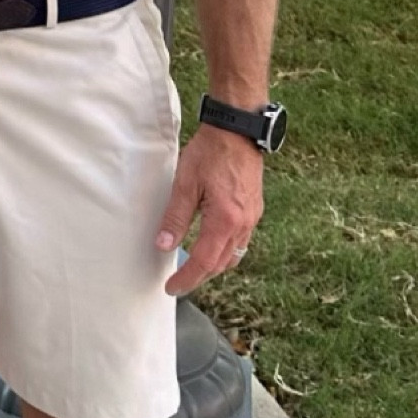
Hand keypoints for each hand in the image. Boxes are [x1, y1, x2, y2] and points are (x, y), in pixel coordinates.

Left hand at [156, 123, 263, 296]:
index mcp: (225, 220)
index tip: (172, 287)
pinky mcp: (254, 209)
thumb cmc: (211, 152)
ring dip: (213, 266)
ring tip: (192, 268)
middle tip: (179, 283)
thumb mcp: (185, 183)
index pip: (204, 261)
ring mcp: (252, 217)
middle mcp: (243, 223)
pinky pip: (241, 241)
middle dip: (199, 277)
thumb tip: (164, 244)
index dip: (187, 278)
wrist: (238, 130)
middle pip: (221, 264)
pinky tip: (211, 245)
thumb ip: (175, 216)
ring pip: (234, 255)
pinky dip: (224, 251)